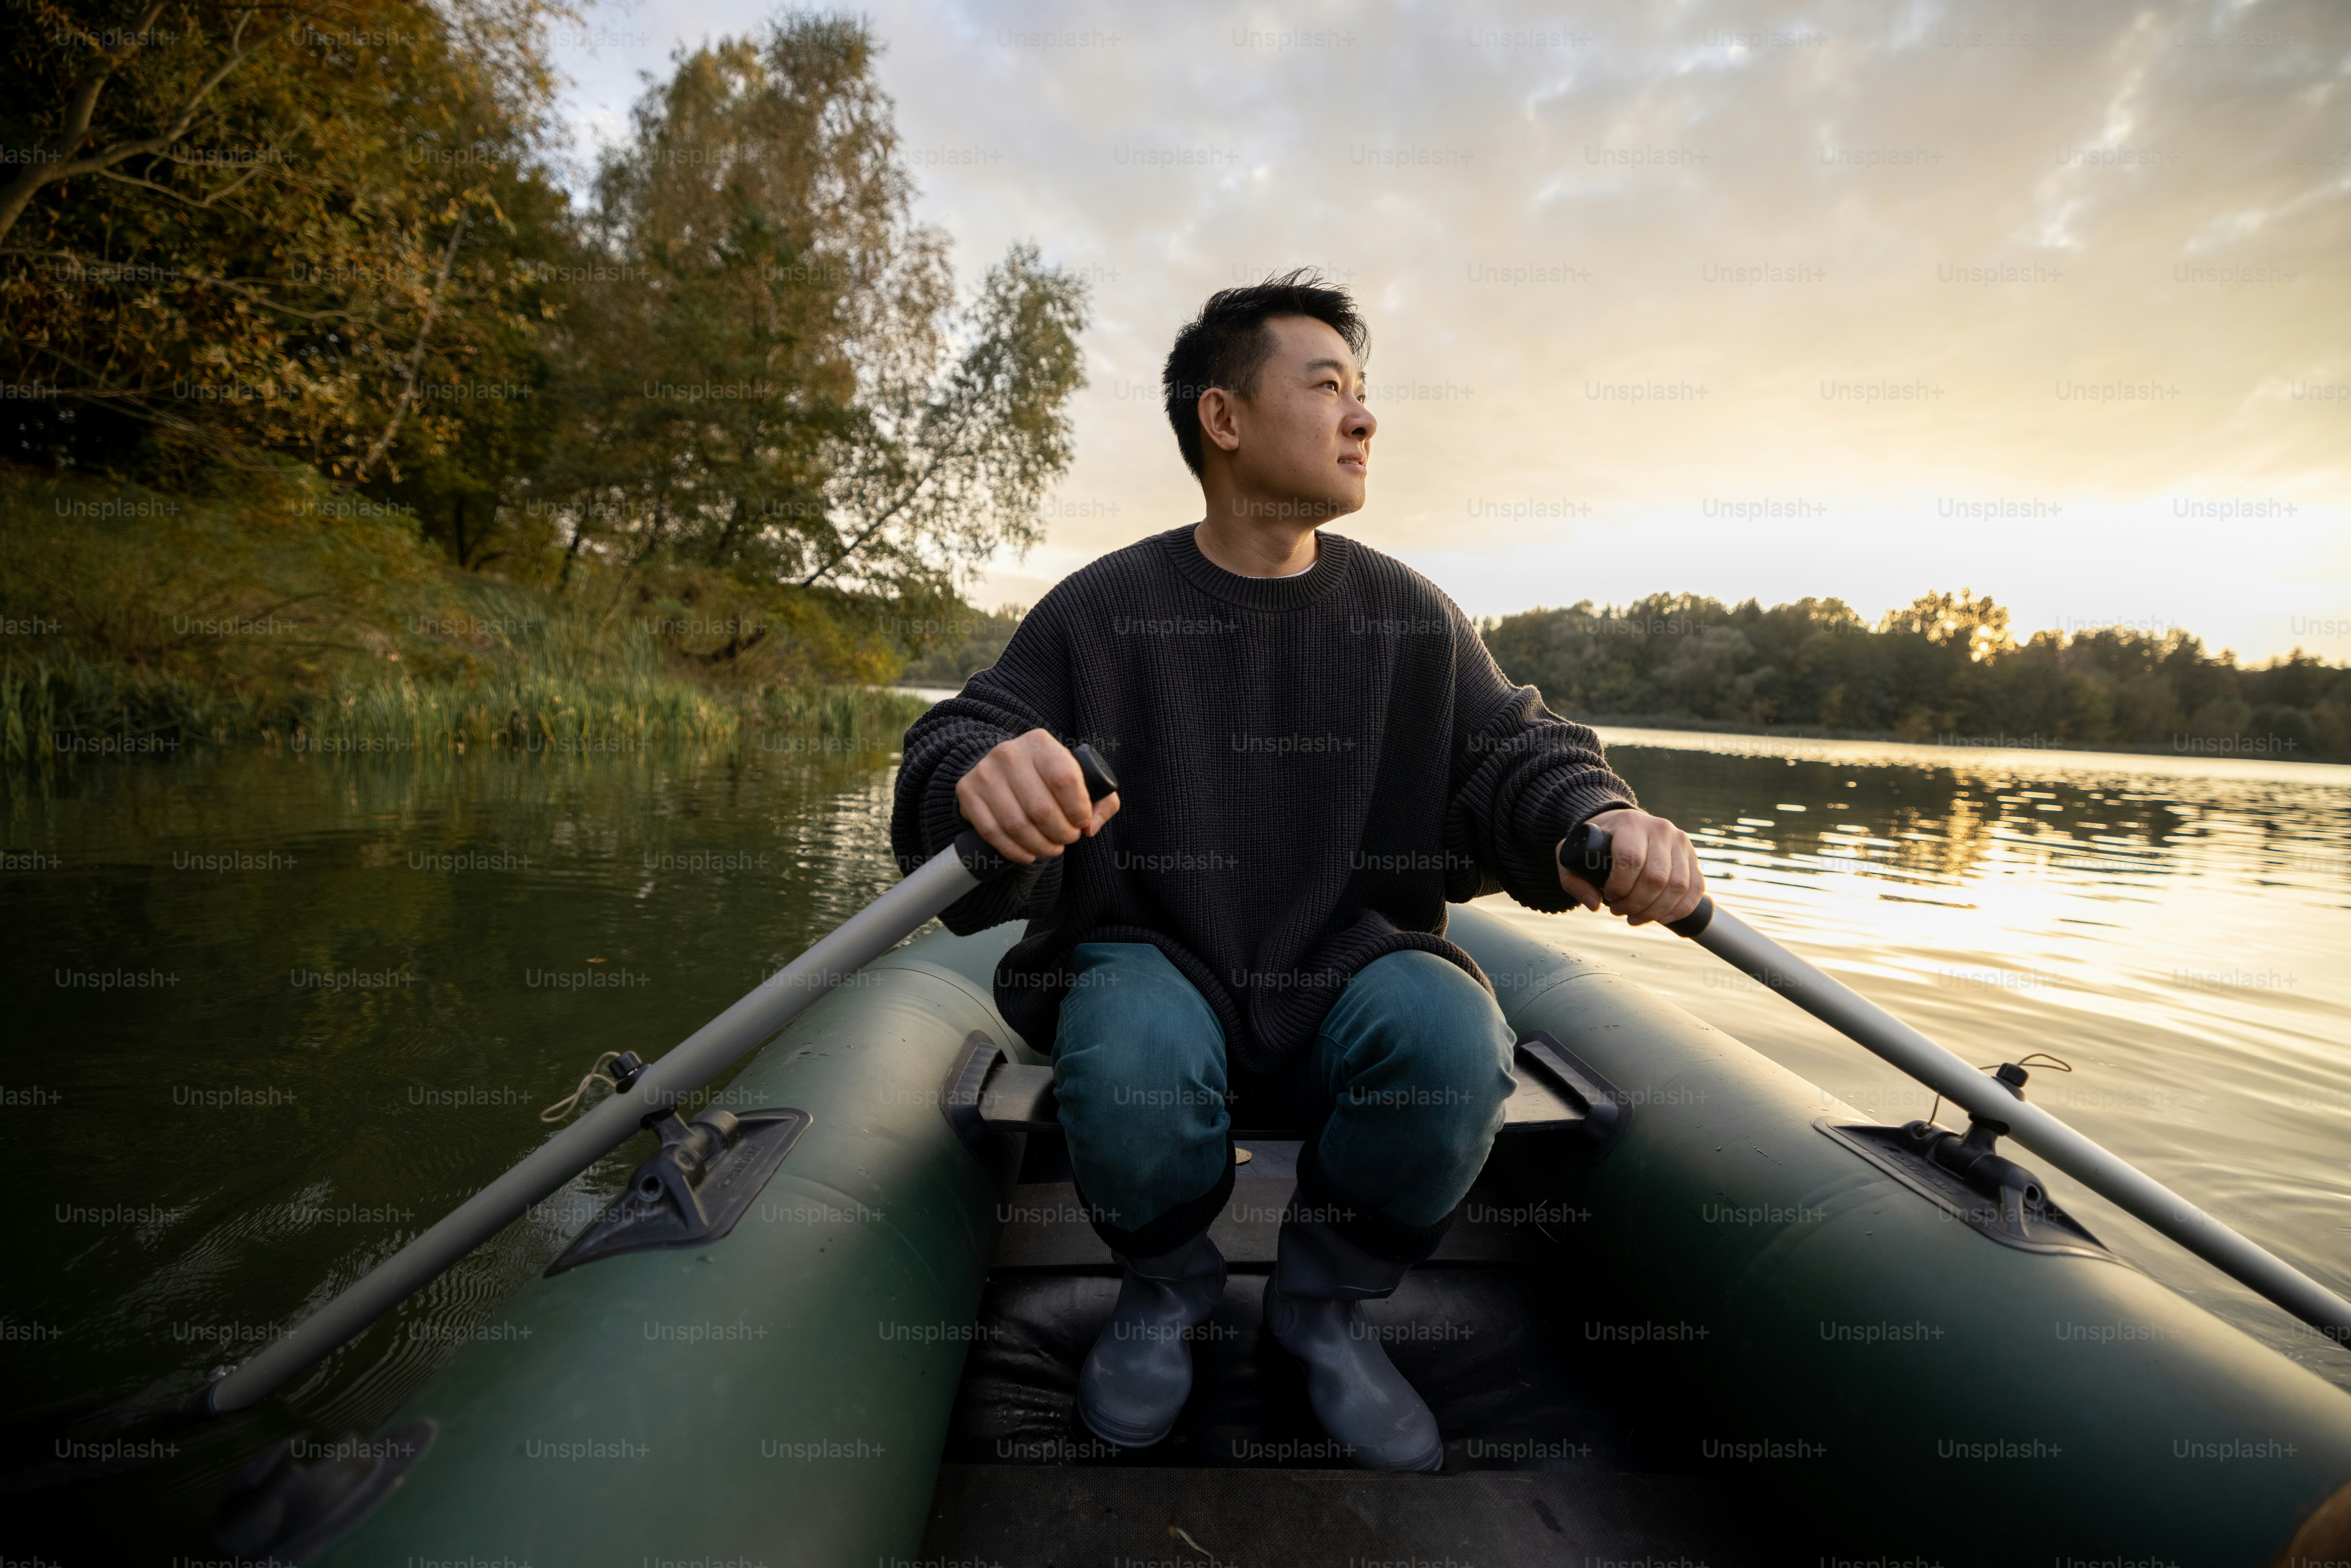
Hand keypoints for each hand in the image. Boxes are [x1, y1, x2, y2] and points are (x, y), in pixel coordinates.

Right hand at [955, 729, 1119, 864]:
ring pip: (1017, 824)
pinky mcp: (967, 791)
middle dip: (1061, 833)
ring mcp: (985, 772)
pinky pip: (993, 832)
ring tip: (1051, 848)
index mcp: (1041, 742)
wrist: (1003, 768)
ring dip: (1040, 845)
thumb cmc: (1048, 777)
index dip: (1078, 809)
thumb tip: (1090, 827)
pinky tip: (1029, 853)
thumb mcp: (1081, 779)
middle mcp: (1009, 752)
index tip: (1082, 823)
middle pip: (1041, 808)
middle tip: (1067, 839)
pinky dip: (1014, 850)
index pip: (1065, 778)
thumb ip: (1101, 801)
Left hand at [1556, 808, 1704, 926]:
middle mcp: (1660, 828)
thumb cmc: (1595, 844)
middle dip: (1636, 904)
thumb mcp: (1573, 856)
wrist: (1619, 826)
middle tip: (1619, 910)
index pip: (1631, 860)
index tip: (1608, 896)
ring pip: (1678, 886)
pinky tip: (1663, 917)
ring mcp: (1680, 841)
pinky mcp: (1691, 855)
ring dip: (1656, 910)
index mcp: (1630, 823)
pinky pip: (1696, 887)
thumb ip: (1574, 880)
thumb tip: (1594, 904)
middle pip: (1656, 878)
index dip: (1619, 887)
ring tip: (1635, 915)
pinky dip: (1681, 908)